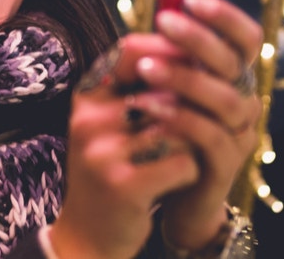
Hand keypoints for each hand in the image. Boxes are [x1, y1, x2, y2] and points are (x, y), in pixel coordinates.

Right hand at [47, 0, 261, 257]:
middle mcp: (89, 119)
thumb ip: (141, 90)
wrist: (87, 233)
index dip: (169, 50)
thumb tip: (195, 53)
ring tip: (178, 158)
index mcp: (86, 97)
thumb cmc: (110, 170)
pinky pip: (184, 163)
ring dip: (191, 144)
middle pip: (165, 92)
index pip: (130, 51)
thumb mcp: (111, 124)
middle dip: (189, 110)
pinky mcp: (123, 184)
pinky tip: (175, 181)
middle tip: (190, 129)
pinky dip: (190, 172)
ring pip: (180, 128)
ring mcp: (103, 152)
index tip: (197, 62)